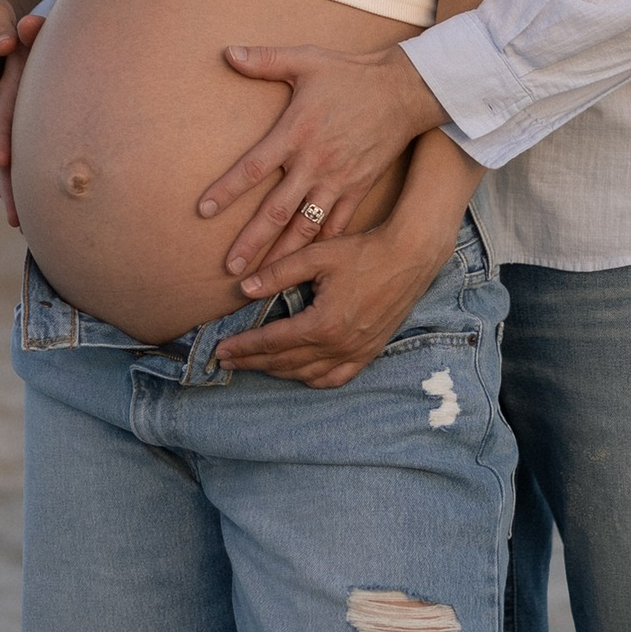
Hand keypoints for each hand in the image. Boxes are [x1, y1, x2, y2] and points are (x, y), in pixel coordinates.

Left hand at [198, 43, 446, 280]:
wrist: (405, 91)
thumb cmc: (351, 74)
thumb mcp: (306, 59)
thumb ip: (265, 60)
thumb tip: (227, 53)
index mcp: (295, 133)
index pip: (252, 168)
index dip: (226, 190)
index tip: (202, 210)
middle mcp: (314, 163)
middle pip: (275, 211)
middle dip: (251, 242)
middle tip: (229, 268)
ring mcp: (338, 180)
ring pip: (304, 226)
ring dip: (281, 254)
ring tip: (262, 279)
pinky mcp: (358, 188)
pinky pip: (336, 225)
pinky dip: (319, 247)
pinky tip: (305, 266)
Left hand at [215, 215, 454, 387]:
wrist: (409, 257)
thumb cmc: (363, 252)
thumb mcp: (316, 256)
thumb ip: (277, 274)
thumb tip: (242, 288)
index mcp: (322, 324)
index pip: (271, 342)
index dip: (243, 346)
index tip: (220, 349)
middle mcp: (338, 346)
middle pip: (284, 362)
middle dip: (252, 362)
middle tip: (226, 361)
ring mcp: (355, 353)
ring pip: (307, 374)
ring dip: (277, 372)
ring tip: (255, 365)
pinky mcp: (369, 352)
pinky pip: (336, 378)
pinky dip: (312, 380)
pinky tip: (299, 375)